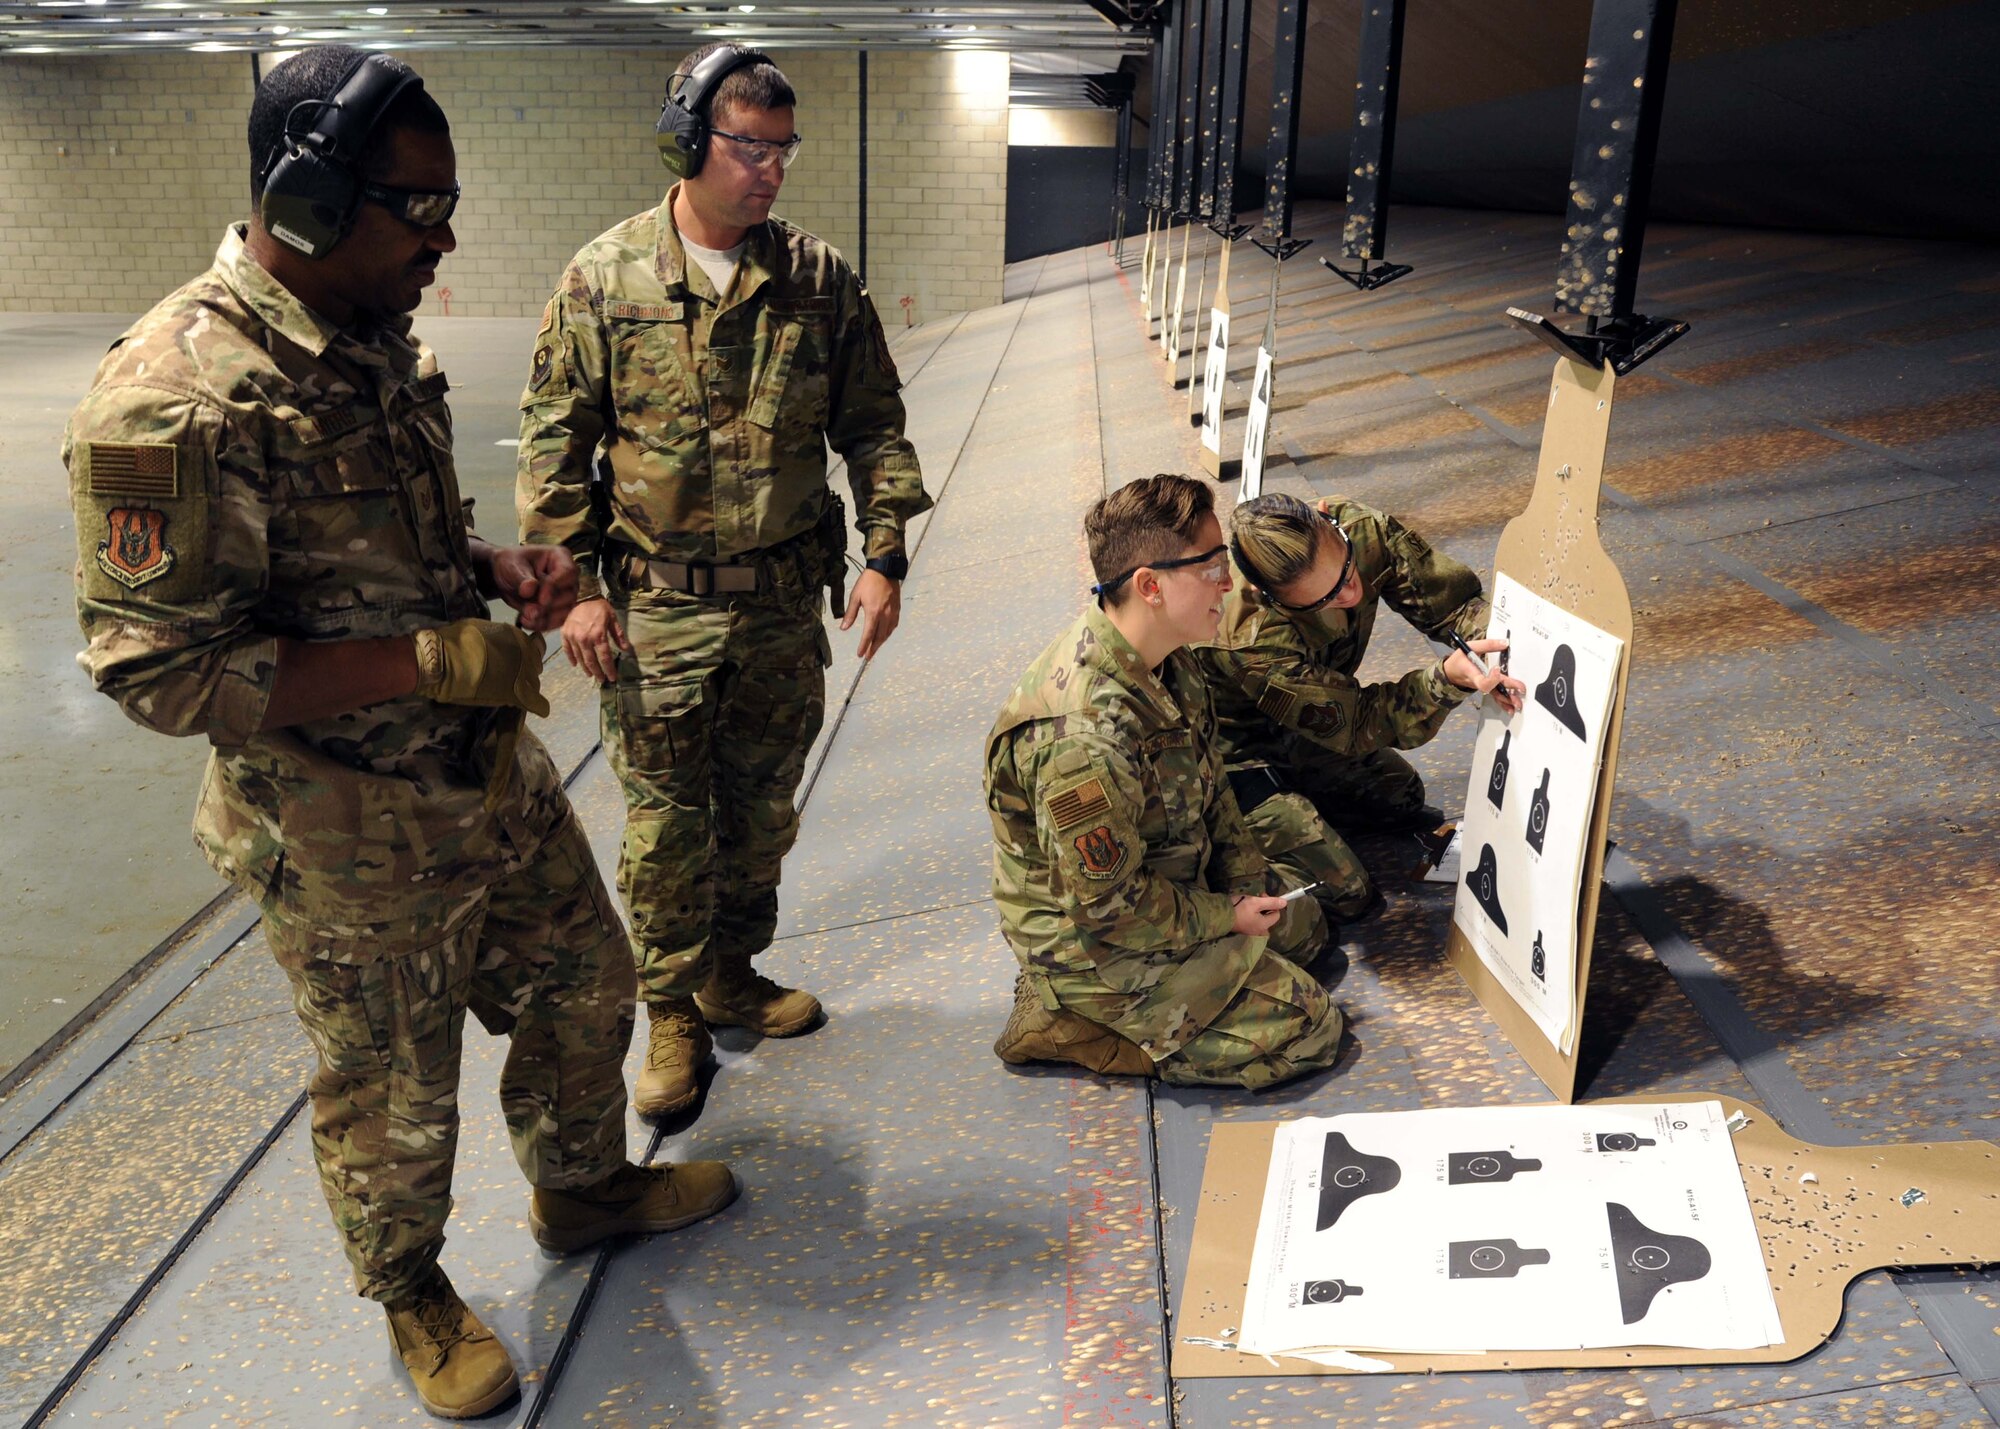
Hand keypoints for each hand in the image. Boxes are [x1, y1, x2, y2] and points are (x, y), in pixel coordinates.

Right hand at [414, 620, 550, 716]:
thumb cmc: (453, 642)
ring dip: (525, 688)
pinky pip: (538, 704)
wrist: (442, 661)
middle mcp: (525, 653)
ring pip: (535, 685)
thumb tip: (502, 643)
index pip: (533, 649)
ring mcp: (523, 674)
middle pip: (534, 668)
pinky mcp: (517, 694)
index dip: (524, 658)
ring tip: (508, 692)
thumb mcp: (480, 629)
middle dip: (524, 673)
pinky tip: (534, 708)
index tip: (513, 663)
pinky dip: (537, 706)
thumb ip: (498, 637)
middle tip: (507, 679)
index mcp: (516, 636)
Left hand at [485, 543, 578, 631]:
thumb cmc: (511, 563)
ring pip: (566, 611)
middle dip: (549, 606)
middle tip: (529, 610)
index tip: (540, 599)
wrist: (505, 576)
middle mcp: (568, 576)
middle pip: (569, 595)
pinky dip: (543, 625)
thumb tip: (529, 590)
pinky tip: (527, 622)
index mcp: (560, 557)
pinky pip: (558, 620)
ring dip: (546, 618)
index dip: (555, 587)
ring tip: (525, 617)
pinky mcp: (560, 608)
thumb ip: (521, 578)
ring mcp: (566, 593)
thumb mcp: (512, 566)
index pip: (567, 572)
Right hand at [561, 597, 629, 686]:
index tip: (612, 678)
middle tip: (602, 680)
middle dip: (598, 672)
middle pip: (591, 661)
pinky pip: (567, 650)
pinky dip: (572, 658)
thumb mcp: (613, 619)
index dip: (609, 669)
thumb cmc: (600, 607)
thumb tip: (627, 650)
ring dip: (586, 668)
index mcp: (598, 635)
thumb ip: (618, 635)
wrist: (583, 595)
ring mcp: (573, 637)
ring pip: (580, 658)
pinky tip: (576, 665)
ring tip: (591, 674)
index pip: (605, 658)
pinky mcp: (564, 634)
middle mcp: (585, 638)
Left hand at [841, 568, 901, 660]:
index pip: (868, 634)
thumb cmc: (868, 582)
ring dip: (881, 642)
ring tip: (875, 648)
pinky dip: (888, 633)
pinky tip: (884, 635)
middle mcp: (885, 615)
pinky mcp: (897, 609)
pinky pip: (893, 625)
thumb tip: (843, 628)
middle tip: (868, 656)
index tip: (860, 654)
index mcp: (873, 612)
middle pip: (880, 637)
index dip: (864, 646)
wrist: (885, 570)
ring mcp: (893, 612)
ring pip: (888, 633)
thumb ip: (850, 614)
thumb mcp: (855, 596)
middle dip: (873, 648)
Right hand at [1230, 892, 1288, 936]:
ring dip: (1258, 910)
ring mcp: (1251, 931)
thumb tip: (1285, 903)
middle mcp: (1259, 931)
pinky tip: (1244, 909)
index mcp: (1264, 925)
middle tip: (1256, 898)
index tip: (1262, 896)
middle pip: (1268, 917)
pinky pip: (1253, 921)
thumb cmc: (1239, 908)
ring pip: (1261, 919)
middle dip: (1265, 906)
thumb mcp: (1256, 902)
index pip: (1276, 914)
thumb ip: (1271, 902)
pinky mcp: (1244, 929)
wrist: (1220, 916)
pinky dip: (1252, 915)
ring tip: (1249, 903)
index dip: (1272, 904)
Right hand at [1444, 637, 1525, 713]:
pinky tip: (1511, 708)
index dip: (1491, 677)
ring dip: (1508, 700)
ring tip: (1518, 704)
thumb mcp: (1469, 647)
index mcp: (1473, 674)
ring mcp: (1483, 687)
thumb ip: (1488, 645)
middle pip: (1494, 689)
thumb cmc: (1459, 660)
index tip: (1497, 668)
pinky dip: (1504, 703)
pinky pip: (1496, 697)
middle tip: (1521, 689)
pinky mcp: (1487, 688)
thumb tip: (1505, 643)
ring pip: (1496, 695)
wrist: (1451, 672)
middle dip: (1507, 691)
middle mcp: (1479, 683)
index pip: (1482, 680)